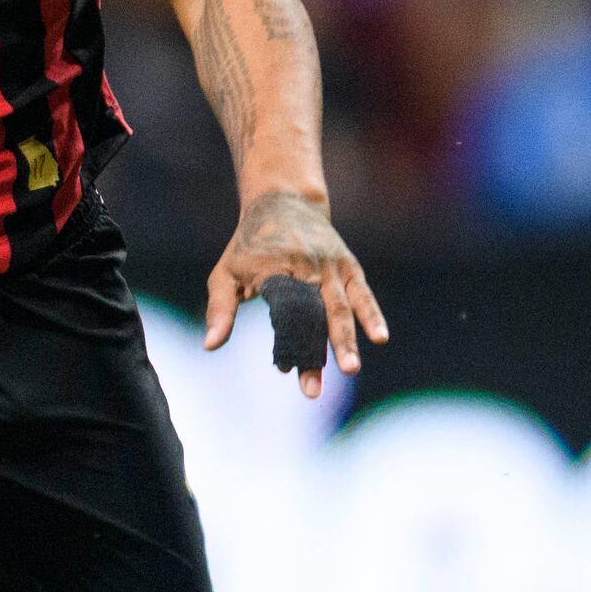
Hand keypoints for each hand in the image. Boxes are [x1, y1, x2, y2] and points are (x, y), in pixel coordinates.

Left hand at [202, 188, 384, 396]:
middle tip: (313, 390)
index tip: (284, 368)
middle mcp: (306, 267)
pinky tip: (380, 337)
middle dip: (313, 354)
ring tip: (350, 368)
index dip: (284, 339)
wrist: (284, 201)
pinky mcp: (348, 266)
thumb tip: (210, 346)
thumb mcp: (226, 272)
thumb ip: (220, 309)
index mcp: (274, 268)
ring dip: (345, 339)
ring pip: (339, 307)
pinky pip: (361, 293)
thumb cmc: (249, 245)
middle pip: (311, 316)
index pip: (281, 310)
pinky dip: (371, 314)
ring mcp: (331, 266)